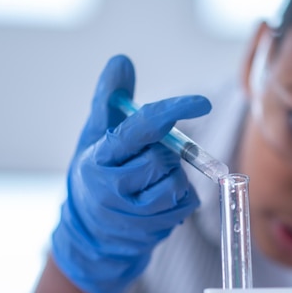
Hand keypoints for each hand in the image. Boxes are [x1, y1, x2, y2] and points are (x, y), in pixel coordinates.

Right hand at [51, 55, 211, 292]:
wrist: (89, 232)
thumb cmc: (95, 173)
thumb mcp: (94, 135)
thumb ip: (109, 99)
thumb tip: (122, 60)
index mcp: (99, 157)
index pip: (141, 129)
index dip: (172, 112)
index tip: (202, 102)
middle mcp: (113, 187)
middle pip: (162, 158)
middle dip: (164, 153)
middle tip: (148, 156)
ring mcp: (133, 214)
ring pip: (176, 183)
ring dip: (173, 175)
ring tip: (151, 179)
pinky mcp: (153, 230)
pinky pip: (186, 203)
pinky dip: (182, 195)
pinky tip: (159, 198)